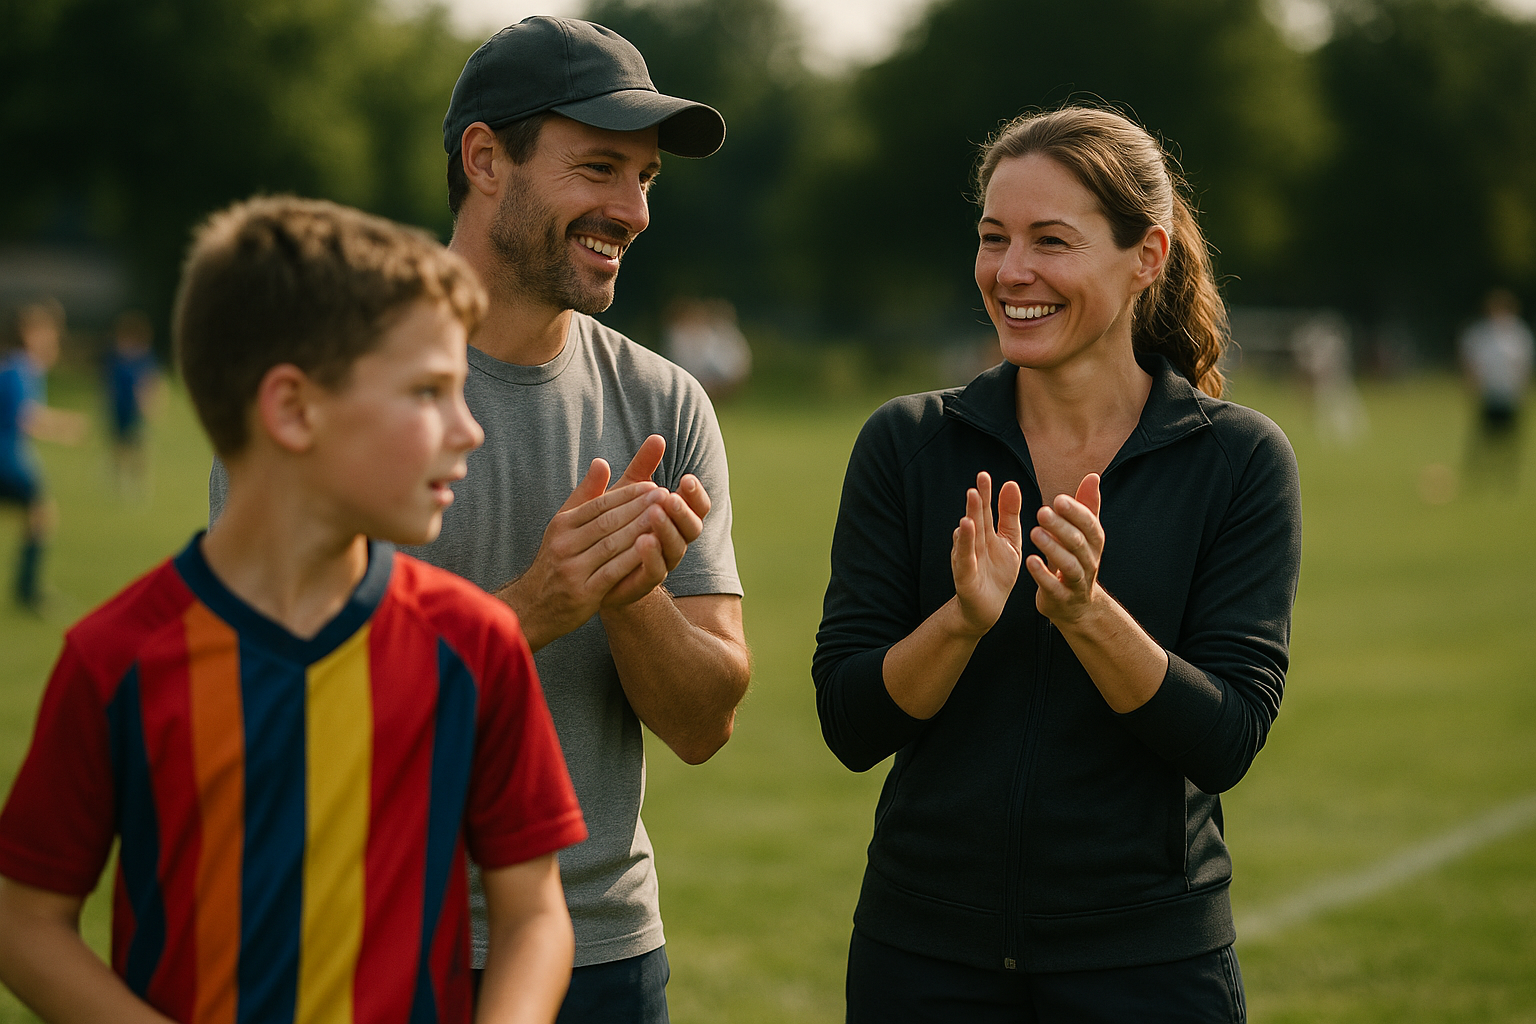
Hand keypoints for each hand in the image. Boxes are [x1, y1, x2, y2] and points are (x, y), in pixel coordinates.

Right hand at [501, 455, 670, 649]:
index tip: (653, 487)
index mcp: (562, 524)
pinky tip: (652, 549)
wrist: (533, 607)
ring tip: (664, 518)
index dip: (628, 495)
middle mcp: (564, 544)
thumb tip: (602, 462)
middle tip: (666, 496)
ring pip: (612, 544)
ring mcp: (572, 569)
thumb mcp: (564, 526)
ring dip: (640, 530)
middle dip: (639, 508)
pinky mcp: (582, 593)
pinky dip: (633, 559)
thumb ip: (585, 495)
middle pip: (608, 522)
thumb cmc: (556, 561)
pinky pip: (612, 572)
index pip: (600, 504)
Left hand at [602, 436, 710, 607]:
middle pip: (693, 527)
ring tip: (654, 514)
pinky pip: (656, 571)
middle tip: (669, 496)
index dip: (695, 494)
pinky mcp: (644, 582)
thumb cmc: (613, 526)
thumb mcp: (625, 492)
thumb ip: (642, 468)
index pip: (697, 506)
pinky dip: (651, 556)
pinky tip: (642, 541)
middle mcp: (675, 541)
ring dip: (667, 530)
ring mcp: (663, 563)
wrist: (591, 568)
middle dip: (682, 511)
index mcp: (675, 519)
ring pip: (676, 548)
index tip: (686, 479)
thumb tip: (657, 437)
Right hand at [950, 472, 1024, 636]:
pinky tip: (964, 530)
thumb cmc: (998, 573)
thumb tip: (1011, 483)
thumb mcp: (1009, 541)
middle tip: (978, 482)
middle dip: (976, 501)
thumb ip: (1009, 515)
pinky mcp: (965, 576)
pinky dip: (964, 544)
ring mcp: (967, 558)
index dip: (985, 494)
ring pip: (968, 536)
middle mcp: (974, 543)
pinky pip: (964, 558)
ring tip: (971, 501)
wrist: (987, 608)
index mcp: (986, 534)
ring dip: (969, 518)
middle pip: (975, 519)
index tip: (985, 475)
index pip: (985, 510)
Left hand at [1026, 473, 1105, 625]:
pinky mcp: (1062, 599)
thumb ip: (1086, 507)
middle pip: (1078, 543)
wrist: (1076, 606)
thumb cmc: (1076, 561)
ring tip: (1034, 532)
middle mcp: (1089, 562)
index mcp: (1094, 544)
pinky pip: (1054, 587)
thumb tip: (1093, 476)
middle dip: (1061, 526)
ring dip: (1052, 547)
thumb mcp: (1083, 535)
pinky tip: (1029, 560)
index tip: (1058, 499)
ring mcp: (1077, 582)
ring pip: (1069, 565)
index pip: (1089, 525)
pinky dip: (1043, 574)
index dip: (1076, 512)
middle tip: (1041, 512)